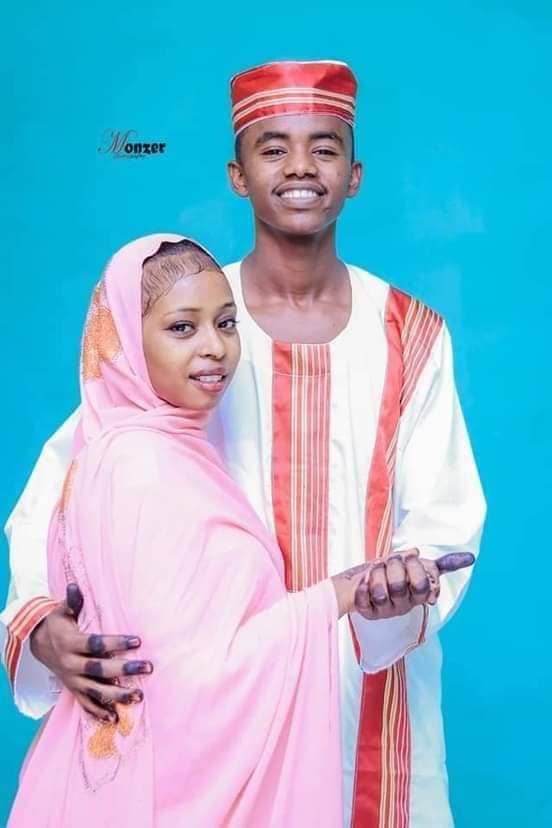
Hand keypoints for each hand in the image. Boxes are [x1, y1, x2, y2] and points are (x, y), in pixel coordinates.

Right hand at [30, 584, 152, 721]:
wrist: (37, 644)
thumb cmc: (57, 624)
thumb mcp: (62, 612)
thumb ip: (72, 601)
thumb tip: (74, 585)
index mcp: (71, 643)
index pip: (97, 644)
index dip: (116, 643)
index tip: (137, 641)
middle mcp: (71, 664)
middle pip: (100, 669)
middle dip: (124, 669)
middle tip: (148, 667)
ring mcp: (72, 680)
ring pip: (96, 691)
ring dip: (117, 695)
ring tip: (139, 695)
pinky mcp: (73, 690)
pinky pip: (86, 704)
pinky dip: (99, 713)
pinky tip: (115, 718)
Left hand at [353, 549, 474, 619]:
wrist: (364, 580)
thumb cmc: (394, 571)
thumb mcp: (418, 563)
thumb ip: (443, 563)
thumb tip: (471, 558)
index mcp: (419, 595)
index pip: (423, 585)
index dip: (414, 567)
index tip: (409, 555)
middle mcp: (404, 606)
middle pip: (400, 586)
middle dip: (393, 566)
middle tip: (389, 560)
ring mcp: (385, 611)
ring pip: (381, 592)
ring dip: (376, 573)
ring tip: (375, 569)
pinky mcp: (367, 612)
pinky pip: (363, 598)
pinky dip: (362, 585)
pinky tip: (363, 580)